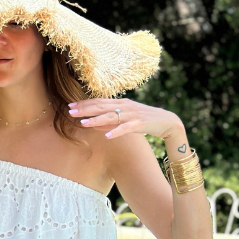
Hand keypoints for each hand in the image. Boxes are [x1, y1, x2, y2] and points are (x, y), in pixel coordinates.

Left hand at [68, 98, 184, 142]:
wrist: (168, 122)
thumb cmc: (145, 121)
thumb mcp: (126, 119)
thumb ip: (110, 120)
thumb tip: (94, 123)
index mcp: (121, 103)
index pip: (99, 102)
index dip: (84, 104)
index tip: (70, 106)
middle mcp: (125, 106)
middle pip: (102, 106)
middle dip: (85, 109)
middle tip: (70, 112)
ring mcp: (133, 114)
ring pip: (111, 116)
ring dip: (96, 120)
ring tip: (83, 124)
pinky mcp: (141, 123)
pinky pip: (126, 128)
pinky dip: (116, 132)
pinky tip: (107, 136)